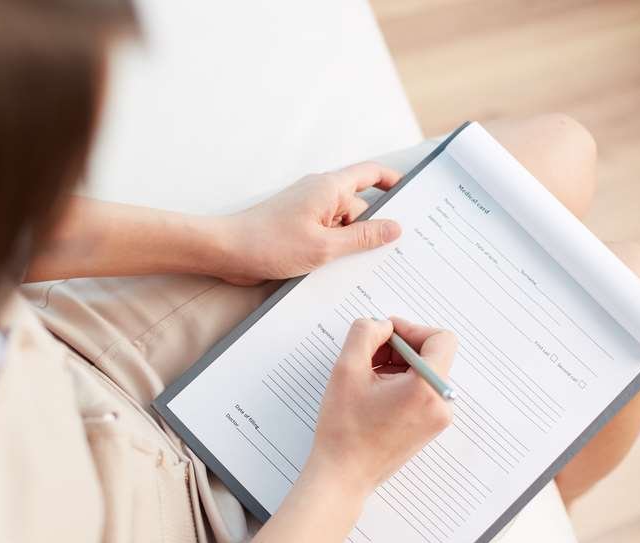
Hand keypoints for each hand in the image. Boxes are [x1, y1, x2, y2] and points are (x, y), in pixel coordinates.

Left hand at [212, 163, 402, 285]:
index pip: (372, 174)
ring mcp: (307, 212)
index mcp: (330, 188)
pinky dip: (334, 250)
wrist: (226, 252)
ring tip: (361, 268)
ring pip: (343, 226)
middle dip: (374, 229)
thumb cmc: (269, 243)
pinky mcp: (297, 229)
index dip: (395, 182)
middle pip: (360, 208)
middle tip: (393, 253)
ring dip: (351, 246)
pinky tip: (338, 271)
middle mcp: (320, 195)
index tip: (413, 198)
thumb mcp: (325, 246)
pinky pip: (326, 236)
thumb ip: (363, 238)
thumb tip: (394, 228)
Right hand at [310, 317, 456, 494]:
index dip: (412, 329)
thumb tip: (381, 325)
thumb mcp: (346, 370)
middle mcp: (440, 404)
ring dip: (397, 366)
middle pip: (432, 355)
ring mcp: (437, 418)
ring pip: (425, 372)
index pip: (441, 339)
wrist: (344, 474)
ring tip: (367, 378)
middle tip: (369, 356)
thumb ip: (364, 334)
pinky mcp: (429, 427)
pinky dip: (400, 383)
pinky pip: (422, 391)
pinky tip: (373, 393)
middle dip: (400, 348)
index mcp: (426, 389)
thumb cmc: (344, 430)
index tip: (386, 335)